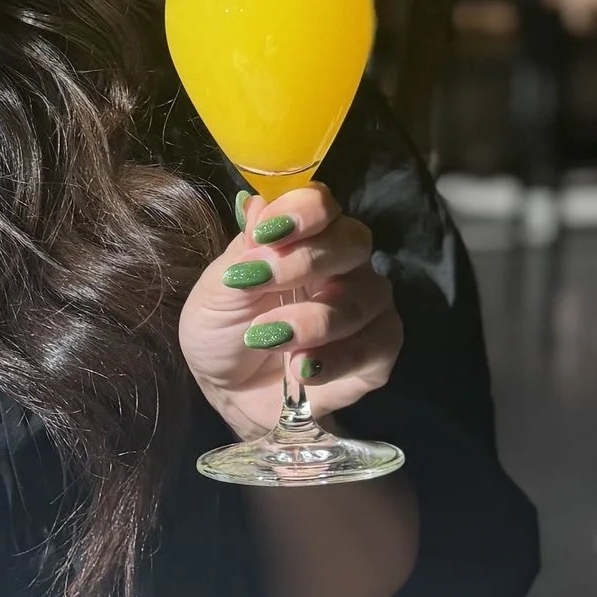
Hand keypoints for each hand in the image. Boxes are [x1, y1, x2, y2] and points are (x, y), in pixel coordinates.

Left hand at [177, 183, 401, 442]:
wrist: (228, 392)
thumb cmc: (223, 330)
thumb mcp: (218, 291)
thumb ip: (245, 251)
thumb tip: (260, 205)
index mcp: (306, 238)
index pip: (322, 204)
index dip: (301, 211)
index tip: (266, 233)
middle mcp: (345, 266)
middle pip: (353, 241)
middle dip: (305, 262)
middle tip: (257, 282)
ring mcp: (366, 309)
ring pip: (364, 297)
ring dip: (312, 319)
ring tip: (266, 338)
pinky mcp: (376, 355)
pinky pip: (378, 345)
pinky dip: (337, 358)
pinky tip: (300, 369)